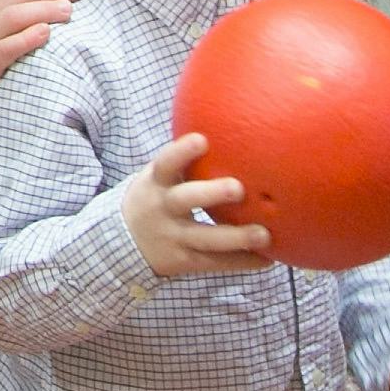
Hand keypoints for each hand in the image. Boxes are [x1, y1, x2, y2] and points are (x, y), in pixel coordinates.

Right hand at [121, 133, 273, 279]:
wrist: (122, 240)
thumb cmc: (156, 197)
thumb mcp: (159, 177)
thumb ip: (185, 160)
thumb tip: (229, 127)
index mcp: (156, 182)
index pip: (165, 163)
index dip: (182, 152)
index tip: (202, 140)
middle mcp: (161, 208)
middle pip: (184, 200)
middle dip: (211, 193)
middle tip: (238, 188)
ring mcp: (172, 237)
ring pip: (204, 238)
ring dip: (236, 237)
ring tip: (264, 234)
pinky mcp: (183, 261)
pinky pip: (214, 263)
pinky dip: (241, 261)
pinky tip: (267, 260)